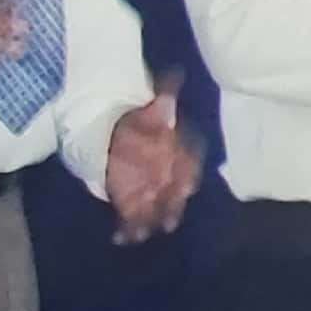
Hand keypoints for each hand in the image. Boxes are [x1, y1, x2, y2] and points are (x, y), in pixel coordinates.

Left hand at [104, 73, 201, 244]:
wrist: (120, 141)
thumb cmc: (141, 125)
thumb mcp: (152, 107)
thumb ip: (165, 94)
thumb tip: (177, 71)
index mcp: (180, 151)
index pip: (190, 161)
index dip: (188, 173)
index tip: (186, 186)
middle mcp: (170, 174)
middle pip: (176, 192)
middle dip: (172, 207)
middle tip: (169, 220)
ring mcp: (152, 191)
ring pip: (157, 208)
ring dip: (151, 222)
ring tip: (143, 233)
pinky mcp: (132, 203)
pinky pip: (132, 218)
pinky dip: (127, 230)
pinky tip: (119, 238)